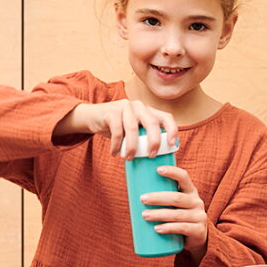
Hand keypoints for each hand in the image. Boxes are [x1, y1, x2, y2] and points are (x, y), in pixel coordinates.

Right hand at [61, 100, 177, 159]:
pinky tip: (115, 153)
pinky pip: (117, 131)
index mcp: (148, 111)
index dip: (172, 130)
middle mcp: (139, 106)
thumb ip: (143, 137)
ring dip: (132, 146)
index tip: (172, 145)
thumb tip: (157, 160)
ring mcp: (125, 106)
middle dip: (154, 141)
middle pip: (152, 122)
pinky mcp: (111, 111)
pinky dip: (117, 145)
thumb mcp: (133, 130)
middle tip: (151, 156)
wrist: (93, 117)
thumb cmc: (118, 127)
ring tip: (129, 158)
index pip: (166, 117)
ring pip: (133, 128)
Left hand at [140, 165, 207, 262]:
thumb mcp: (175, 205)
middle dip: (158, 198)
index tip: (158, 169)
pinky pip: (183, 228)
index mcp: (190, 191)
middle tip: (142, 199)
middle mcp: (197, 202)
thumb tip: (133, 189)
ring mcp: (199, 216)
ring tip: (144, 215)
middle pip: (177, 198)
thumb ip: (162, 196)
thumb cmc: (179, 216)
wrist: (197, 238)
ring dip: (159, 214)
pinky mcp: (199, 231)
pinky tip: (157, 229)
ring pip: (177, 214)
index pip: (184, 177)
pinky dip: (169, 228)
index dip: (172, 172)